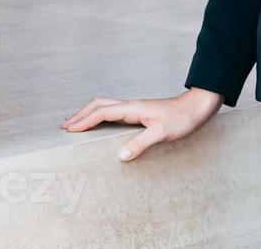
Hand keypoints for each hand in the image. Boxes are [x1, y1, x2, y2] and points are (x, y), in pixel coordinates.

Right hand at [60, 88, 223, 161]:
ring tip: (75, 123)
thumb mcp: (162, 132)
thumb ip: (141, 143)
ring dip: (88, 113)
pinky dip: (99, 115)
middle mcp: (131, 105)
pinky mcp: (139, 111)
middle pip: (98, 104)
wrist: (196, 108)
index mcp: (133, 108)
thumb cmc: (182, 118)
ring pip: (104, 105)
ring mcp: (134, 107)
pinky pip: (112, 110)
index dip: (84, 120)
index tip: (69, 129)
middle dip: (80, 114)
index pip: (102, 112)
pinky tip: (99, 122)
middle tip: (65, 126)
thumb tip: (121, 155)